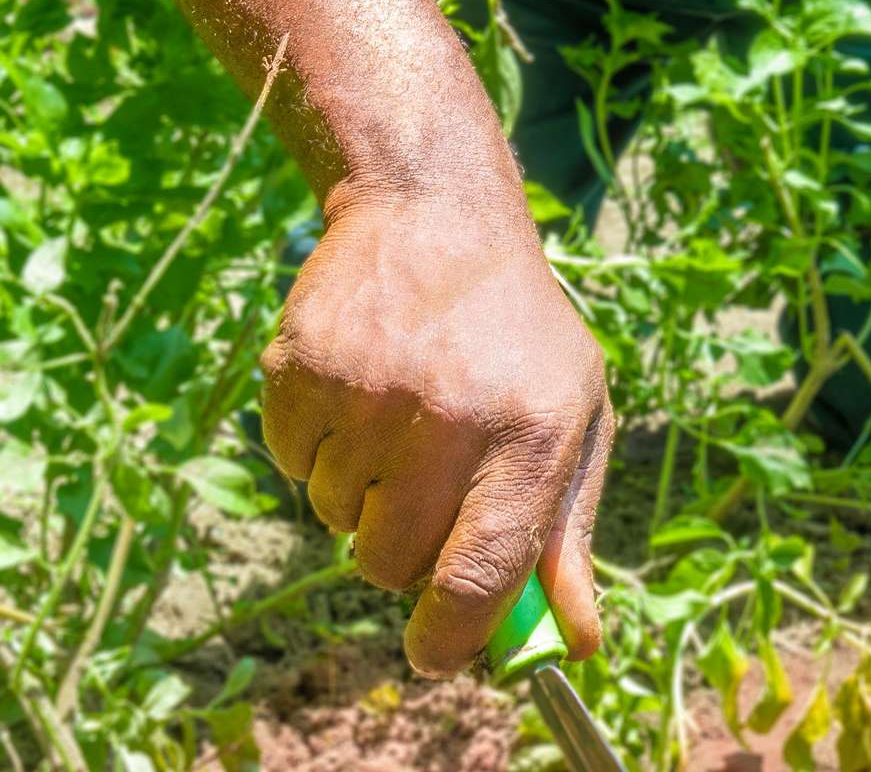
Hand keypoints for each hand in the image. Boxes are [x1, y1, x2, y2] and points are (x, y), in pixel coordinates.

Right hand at [259, 185, 614, 677]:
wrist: (438, 216)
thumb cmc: (518, 336)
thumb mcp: (574, 416)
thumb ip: (567, 535)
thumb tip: (577, 642)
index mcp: (534, 431)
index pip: (481, 577)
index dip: (451, 639)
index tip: (437, 653)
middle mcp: (453, 414)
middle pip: (394, 562)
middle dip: (403, 551)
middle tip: (426, 489)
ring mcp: (372, 390)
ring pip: (337, 520)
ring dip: (361, 493)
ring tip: (400, 418)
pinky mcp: (303, 369)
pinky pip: (292, 468)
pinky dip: (317, 449)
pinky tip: (358, 391)